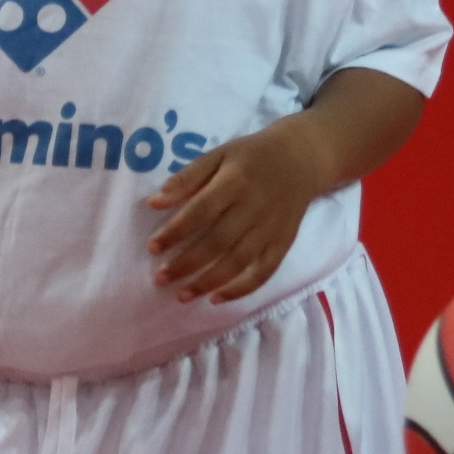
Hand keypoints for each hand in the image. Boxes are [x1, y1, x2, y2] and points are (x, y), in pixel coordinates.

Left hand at [145, 119, 332, 302]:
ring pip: (238, 262)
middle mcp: (254, 208)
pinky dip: (241, 289)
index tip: (152, 247)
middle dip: (186, 264)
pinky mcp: (283, 243)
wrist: (301, 158)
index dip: (175, 231)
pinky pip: (263, 272)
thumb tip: (153, 203)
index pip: (201, 211)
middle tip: (160, 278)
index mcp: (235, 181)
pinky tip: (216, 298)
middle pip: (217, 242)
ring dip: (208, 282)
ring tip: (182, 295)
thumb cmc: (251, 156)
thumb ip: (186, 178)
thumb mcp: (218, 155)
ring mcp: (271, 229)